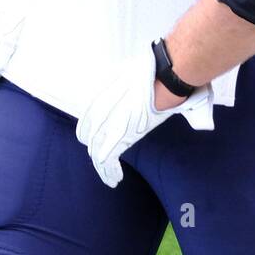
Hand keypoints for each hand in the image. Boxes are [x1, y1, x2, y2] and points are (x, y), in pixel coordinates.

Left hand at [75, 48, 212, 187]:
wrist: (165, 76)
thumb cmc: (158, 74)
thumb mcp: (136, 74)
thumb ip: (134, 84)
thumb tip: (143, 87)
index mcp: (103, 92)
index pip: (89, 117)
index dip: (91, 129)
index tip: (98, 138)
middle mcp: (101, 108)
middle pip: (89, 135)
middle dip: (95, 148)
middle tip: (105, 160)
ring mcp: (109, 122)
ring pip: (96, 151)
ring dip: (103, 167)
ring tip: (111, 177)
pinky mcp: (120, 136)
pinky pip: (106, 159)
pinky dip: (109, 172)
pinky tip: (114, 180)